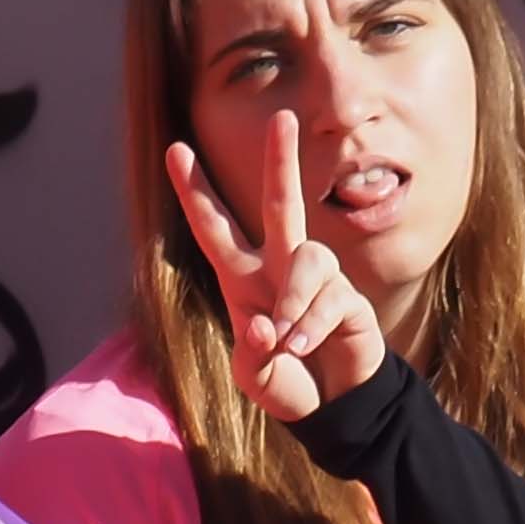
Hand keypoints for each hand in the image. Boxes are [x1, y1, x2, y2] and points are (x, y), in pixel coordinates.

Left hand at [165, 115, 390, 420]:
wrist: (329, 405)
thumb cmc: (284, 380)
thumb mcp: (252, 374)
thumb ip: (251, 353)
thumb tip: (262, 325)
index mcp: (242, 277)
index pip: (214, 228)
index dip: (196, 191)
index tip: (176, 149)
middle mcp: (280, 267)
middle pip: (283, 203)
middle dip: (281, 161)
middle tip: (283, 118)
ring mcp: (317, 279)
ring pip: (306, 259)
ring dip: (291, 302)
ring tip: (284, 340)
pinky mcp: (348, 296)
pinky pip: (328, 298)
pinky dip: (310, 326)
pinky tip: (303, 346)